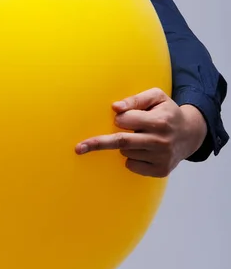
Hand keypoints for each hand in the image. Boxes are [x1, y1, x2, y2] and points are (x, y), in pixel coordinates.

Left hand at [75, 88, 206, 176]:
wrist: (190, 134)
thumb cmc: (167, 112)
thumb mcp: (156, 97)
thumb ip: (135, 99)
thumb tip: (115, 107)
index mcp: (160, 121)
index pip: (126, 121)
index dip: (121, 118)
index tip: (120, 118)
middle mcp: (161, 141)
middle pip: (122, 142)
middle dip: (98, 143)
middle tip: (79, 148)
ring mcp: (161, 158)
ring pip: (126, 153)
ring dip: (124, 145)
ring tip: (141, 137)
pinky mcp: (160, 171)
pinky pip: (132, 166)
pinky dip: (131, 158)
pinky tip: (144, 150)